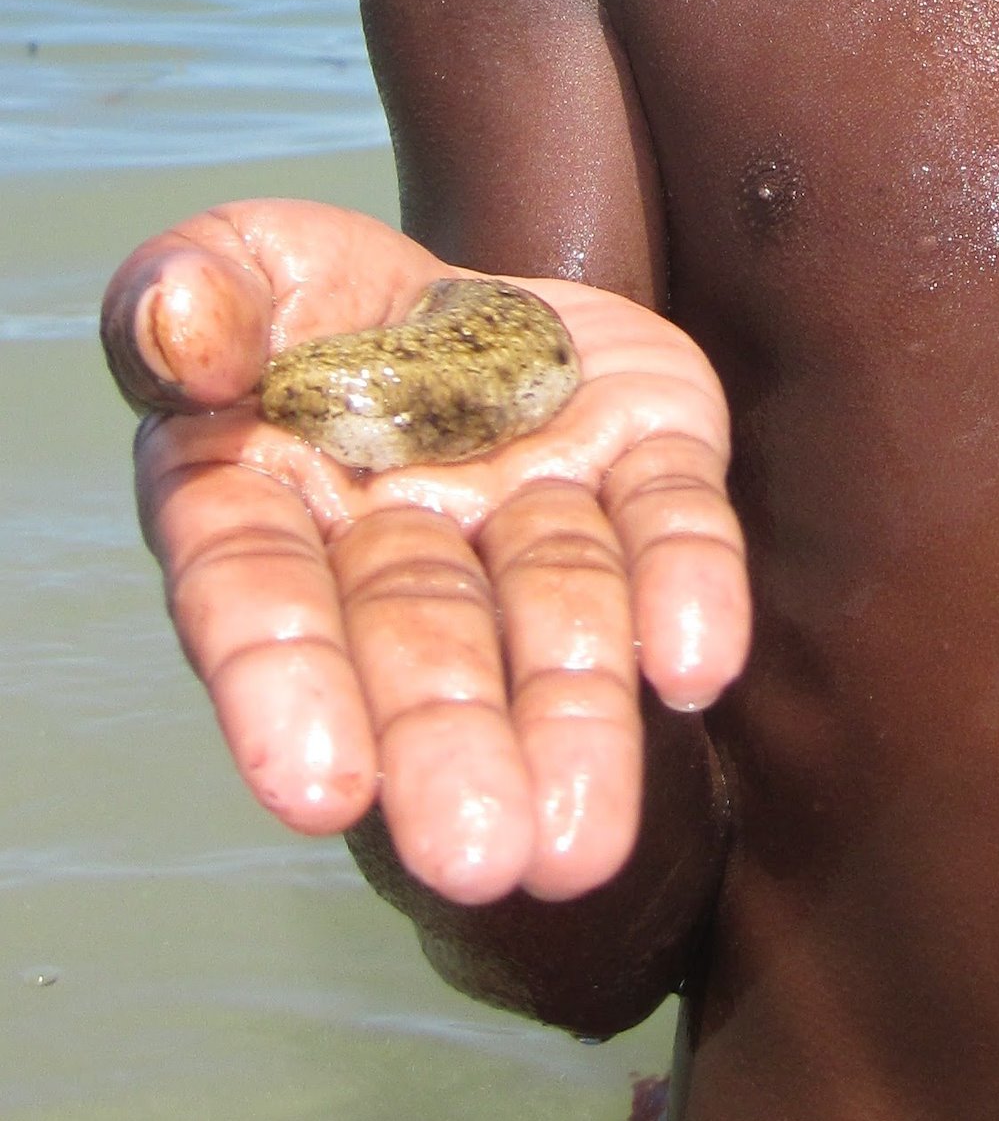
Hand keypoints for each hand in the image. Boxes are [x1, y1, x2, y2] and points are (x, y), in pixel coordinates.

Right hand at [102, 200, 748, 905]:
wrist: (438, 280)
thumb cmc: (295, 299)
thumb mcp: (218, 265)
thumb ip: (182, 296)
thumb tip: (187, 340)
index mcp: (263, 503)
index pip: (263, 599)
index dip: (287, 688)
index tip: (320, 793)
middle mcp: (404, 530)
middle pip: (425, 641)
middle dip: (452, 742)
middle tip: (480, 856)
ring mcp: (532, 497)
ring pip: (557, 611)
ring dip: (575, 718)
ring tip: (586, 842)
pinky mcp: (645, 445)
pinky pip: (673, 519)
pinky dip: (689, 588)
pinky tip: (695, 665)